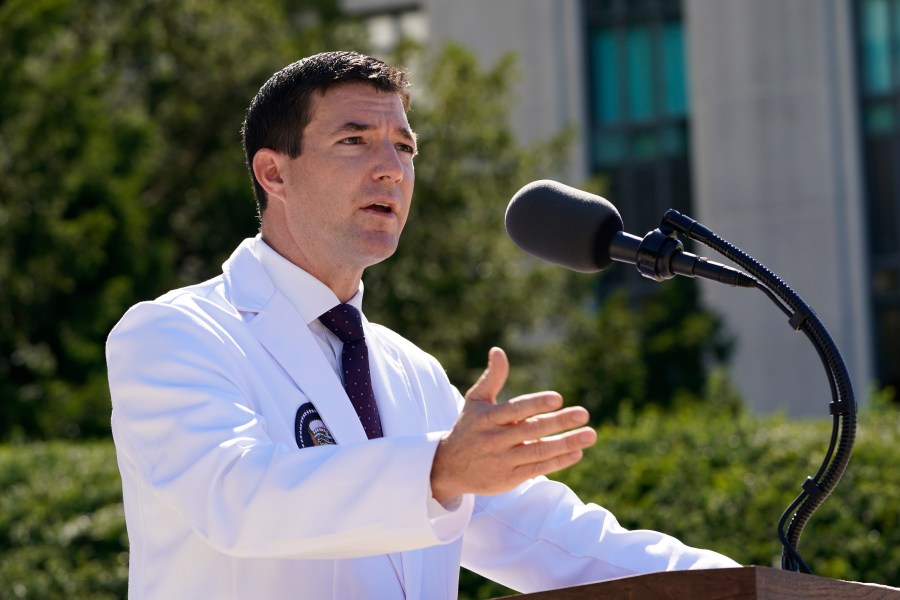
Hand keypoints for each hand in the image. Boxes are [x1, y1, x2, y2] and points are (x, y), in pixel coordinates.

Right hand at [430, 347, 596, 502]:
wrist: (449, 467)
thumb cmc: (468, 428)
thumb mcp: (475, 401)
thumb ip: (492, 377)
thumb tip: (498, 350)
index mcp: (488, 418)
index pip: (515, 410)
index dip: (536, 404)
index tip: (558, 398)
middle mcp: (495, 439)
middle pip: (532, 430)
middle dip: (559, 422)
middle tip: (584, 413)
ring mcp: (503, 460)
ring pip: (539, 452)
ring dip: (567, 443)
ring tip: (590, 435)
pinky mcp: (509, 478)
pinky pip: (538, 469)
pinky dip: (558, 462)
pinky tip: (576, 452)